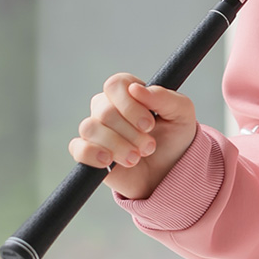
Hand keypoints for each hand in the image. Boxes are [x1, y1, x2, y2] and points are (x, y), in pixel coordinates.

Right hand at [70, 74, 197, 200]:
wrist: (170, 173)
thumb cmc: (174, 138)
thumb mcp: (181, 114)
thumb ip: (164, 97)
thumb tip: (136, 89)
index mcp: (127, 93)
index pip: (115, 85)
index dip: (130, 104)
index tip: (150, 124)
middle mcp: (107, 108)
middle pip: (104, 110)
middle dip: (131, 132)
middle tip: (150, 147)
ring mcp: (96, 131)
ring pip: (90, 128)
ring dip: (117, 145)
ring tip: (136, 158)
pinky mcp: (89, 153)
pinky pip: (78, 148)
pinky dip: (92, 154)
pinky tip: (109, 161)